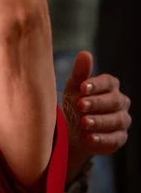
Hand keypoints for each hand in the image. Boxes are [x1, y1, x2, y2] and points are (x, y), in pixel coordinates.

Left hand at [62, 51, 130, 179]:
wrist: (72, 131)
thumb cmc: (74, 103)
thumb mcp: (73, 87)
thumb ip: (80, 72)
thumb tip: (85, 53)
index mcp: (110, 87)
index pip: (109, 82)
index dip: (97, 84)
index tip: (82, 87)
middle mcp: (120, 102)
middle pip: (114, 101)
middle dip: (97, 103)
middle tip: (80, 106)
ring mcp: (121, 120)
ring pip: (116, 120)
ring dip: (99, 121)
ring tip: (83, 122)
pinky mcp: (119, 138)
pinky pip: (115, 138)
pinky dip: (102, 138)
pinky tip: (90, 138)